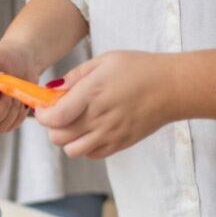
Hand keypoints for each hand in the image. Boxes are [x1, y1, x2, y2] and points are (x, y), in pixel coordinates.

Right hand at [0, 44, 47, 133]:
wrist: (21, 63)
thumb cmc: (4, 57)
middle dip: (1, 107)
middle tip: (8, 90)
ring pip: (0, 127)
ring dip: (12, 108)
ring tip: (12, 91)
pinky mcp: (2, 124)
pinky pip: (12, 125)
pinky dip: (19, 112)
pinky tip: (17, 98)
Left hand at [34, 51, 180, 157]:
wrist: (173, 88)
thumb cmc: (140, 69)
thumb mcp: (105, 61)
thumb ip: (76, 76)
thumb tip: (52, 89)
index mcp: (93, 94)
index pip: (54, 117)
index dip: (42, 115)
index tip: (43, 107)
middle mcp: (99, 118)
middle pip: (58, 137)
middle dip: (52, 126)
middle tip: (59, 113)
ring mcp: (110, 135)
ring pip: (72, 151)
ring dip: (67, 139)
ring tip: (75, 124)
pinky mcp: (120, 145)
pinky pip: (91, 155)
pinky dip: (85, 147)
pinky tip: (91, 130)